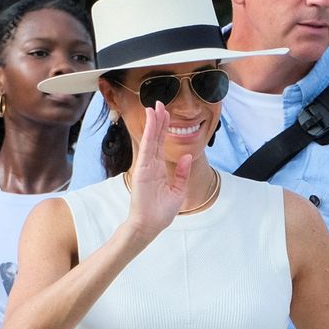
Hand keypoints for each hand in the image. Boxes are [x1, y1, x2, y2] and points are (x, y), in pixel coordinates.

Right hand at [124, 101, 191, 238]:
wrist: (151, 225)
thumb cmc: (161, 211)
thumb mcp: (178, 190)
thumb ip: (182, 173)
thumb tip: (186, 156)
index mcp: (158, 168)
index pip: (160, 144)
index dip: (163, 128)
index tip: (165, 113)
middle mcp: (150, 165)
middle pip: (155, 138)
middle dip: (158, 120)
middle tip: (159, 103)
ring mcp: (145, 167)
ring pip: (150, 140)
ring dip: (153, 124)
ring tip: (154, 107)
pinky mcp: (142, 171)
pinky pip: (147, 149)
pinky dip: (149, 136)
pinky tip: (151, 124)